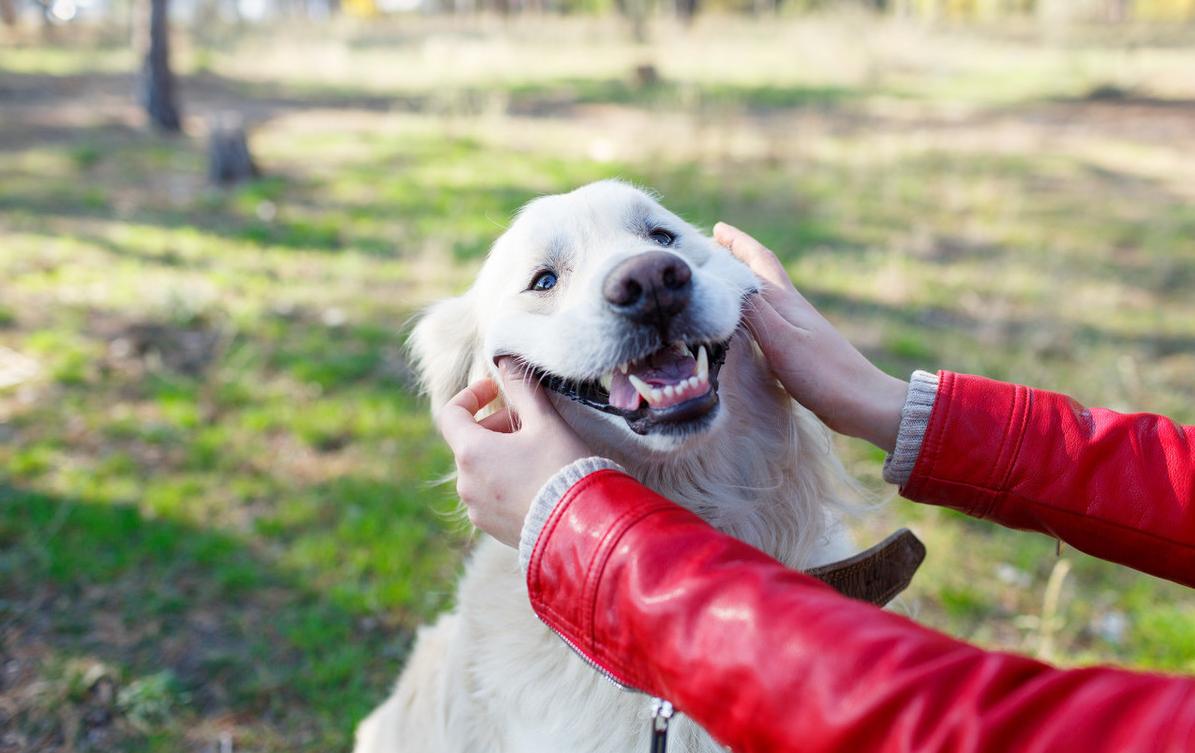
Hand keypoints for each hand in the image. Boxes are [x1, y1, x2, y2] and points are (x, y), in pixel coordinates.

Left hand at [436, 359, 592, 546]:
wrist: (582, 527)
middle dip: (495, 426)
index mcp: (472, 452)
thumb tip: (506, 360)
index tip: (495, 390)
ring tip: (537, 453)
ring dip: (500, 454)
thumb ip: (521, 387)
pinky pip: (490, 495)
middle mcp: (466, 483)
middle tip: (530, 423)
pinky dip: (505, 480)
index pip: (451, 414)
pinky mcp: (491, 528)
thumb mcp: (545, 421)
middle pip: (469, 442)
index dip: (471, 395)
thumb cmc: (563, 468)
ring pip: (480, 469)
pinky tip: (537, 481)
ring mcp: (476, 509)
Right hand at [714, 222, 907, 451]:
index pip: (758, 261)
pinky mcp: (800, 349)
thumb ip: (753, 311)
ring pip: (765, 296)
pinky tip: (745, 324)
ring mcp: (798, 328)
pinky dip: (751, 312)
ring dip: (743, 284)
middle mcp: (792, 308)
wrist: (862, 402)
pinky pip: (768, 319)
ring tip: (722, 282)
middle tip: (715, 248)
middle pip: (762, 273)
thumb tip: (724, 282)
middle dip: (739, 257)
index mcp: (787, 301)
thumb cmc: (822, 372)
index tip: (718, 228)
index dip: (738, 243)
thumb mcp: (781, 339)